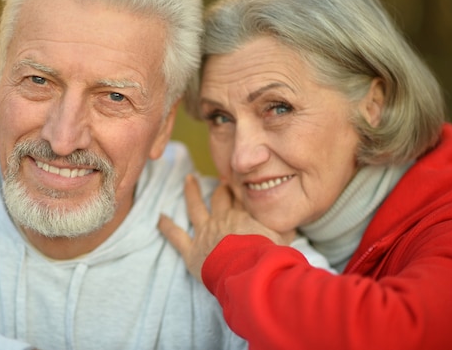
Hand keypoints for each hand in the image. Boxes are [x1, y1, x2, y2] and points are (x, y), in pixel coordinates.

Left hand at [158, 175, 292, 282]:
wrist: (251, 271)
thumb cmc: (270, 255)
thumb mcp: (286, 235)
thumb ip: (286, 225)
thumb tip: (292, 218)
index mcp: (245, 214)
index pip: (241, 197)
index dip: (240, 189)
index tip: (239, 182)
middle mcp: (223, 218)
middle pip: (220, 197)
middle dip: (220, 189)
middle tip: (220, 182)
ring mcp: (206, 232)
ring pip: (195, 207)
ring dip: (191, 192)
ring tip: (188, 180)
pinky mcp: (193, 251)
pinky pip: (176, 236)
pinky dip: (166, 227)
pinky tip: (159, 218)